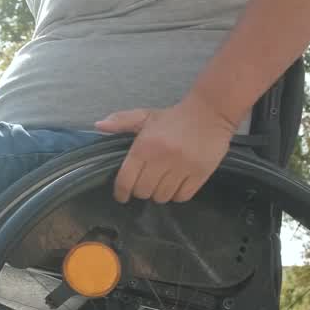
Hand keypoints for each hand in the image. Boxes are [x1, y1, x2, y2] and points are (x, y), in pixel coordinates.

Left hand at [94, 91, 237, 203]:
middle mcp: (161, 159)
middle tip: (147, 182)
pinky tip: (177, 185)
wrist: (211, 112)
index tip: (122, 196)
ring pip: (162, 196)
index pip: (125, 180)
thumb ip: (121, 122)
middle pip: (143, 191)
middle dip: (142, 190)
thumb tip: (98, 125)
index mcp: (144, 147)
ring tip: (163, 182)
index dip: (121, 192)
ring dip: (160, 193)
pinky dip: (177, 195)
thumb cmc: (174, 118)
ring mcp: (182, 168)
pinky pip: (182, 197)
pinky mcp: (200, 174)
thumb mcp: (146, 116)